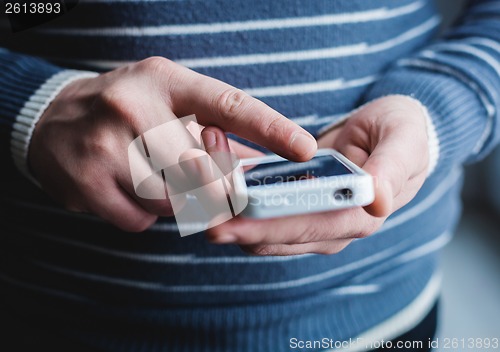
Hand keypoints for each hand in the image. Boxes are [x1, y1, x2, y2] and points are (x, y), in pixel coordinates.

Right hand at [29, 57, 316, 231]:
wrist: (51, 119)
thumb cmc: (126, 110)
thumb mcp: (168, 102)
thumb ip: (215, 131)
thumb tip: (261, 168)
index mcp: (165, 81)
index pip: (228, 104)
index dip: (271, 128)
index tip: (304, 149)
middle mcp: (134, 106)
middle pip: (203, 171)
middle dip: (215, 190)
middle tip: (215, 191)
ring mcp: (106, 144)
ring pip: (172, 201)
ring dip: (174, 200)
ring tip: (152, 176)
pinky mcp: (85, 181)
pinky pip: (140, 220)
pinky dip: (143, 214)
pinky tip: (126, 190)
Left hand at [206, 95, 429, 254]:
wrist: (389, 134)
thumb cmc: (402, 134)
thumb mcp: (404, 142)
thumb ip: (393, 169)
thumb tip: (379, 200)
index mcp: (355, 220)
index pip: (303, 231)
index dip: (264, 228)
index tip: (223, 221)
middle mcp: (326, 230)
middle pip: (269, 237)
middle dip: (229, 219)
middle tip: (191, 194)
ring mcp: (306, 223)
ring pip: (255, 229)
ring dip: (223, 207)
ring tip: (195, 172)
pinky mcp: (290, 208)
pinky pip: (255, 211)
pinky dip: (230, 197)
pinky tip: (208, 174)